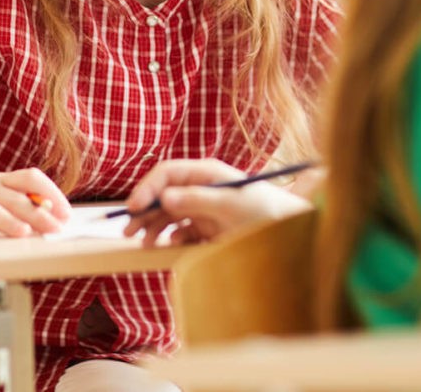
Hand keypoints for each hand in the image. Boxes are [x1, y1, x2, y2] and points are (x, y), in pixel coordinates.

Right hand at [122, 158, 309, 246]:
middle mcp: (201, 188)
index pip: (167, 174)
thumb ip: (198, 200)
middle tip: (129, 229)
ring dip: (153, 226)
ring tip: (143, 242)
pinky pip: (180, 231)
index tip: (135, 207)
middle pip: (163, 194)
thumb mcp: (232, 204)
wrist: (290, 232)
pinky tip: (168, 246)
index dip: (148, 188)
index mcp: (206, 173)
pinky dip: (171, 238)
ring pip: (168, 214)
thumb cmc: (265, 211)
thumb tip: (165, 198)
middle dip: (145, 210)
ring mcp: (203, 208)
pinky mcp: (207, 228)